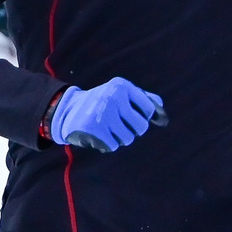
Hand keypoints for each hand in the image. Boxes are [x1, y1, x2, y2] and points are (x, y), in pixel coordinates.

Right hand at [49, 77, 165, 150]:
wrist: (68, 110)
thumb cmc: (102, 103)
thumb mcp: (122, 94)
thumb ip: (145, 100)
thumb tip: (162, 116)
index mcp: (122, 86)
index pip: (149, 110)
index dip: (143, 117)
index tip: (133, 116)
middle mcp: (114, 97)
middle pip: (141, 127)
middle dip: (132, 130)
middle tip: (118, 124)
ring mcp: (103, 113)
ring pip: (128, 138)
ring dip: (119, 138)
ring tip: (107, 128)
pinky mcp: (94, 128)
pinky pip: (113, 146)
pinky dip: (107, 144)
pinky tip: (98, 134)